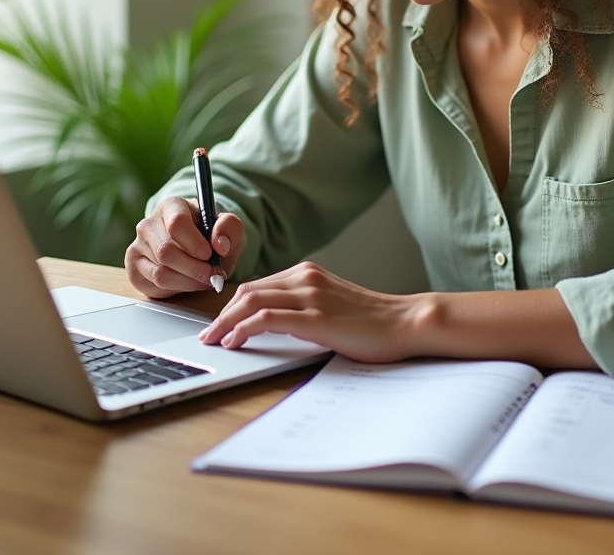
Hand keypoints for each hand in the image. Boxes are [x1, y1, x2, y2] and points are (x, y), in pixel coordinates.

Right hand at [125, 195, 244, 298]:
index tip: (209, 254)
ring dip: (187, 281)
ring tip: (204, 279)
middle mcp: (148, 224)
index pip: (176, 222)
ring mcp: (137, 247)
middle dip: (194, 268)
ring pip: (160, 272)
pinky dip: (177, 289)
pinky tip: (188, 282)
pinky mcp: (134, 269)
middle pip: (166, 251)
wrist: (198, 250)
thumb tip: (220, 244)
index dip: (194, 243)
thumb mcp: (228, 227)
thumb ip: (230, 228)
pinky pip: (154, 285)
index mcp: (171, 206)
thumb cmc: (211, 235)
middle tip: (212, 275)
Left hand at [198, 261, 418, 362]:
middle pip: (248, 291)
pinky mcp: (315, 318)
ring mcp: (310, 296)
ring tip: (214, 340)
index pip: (258, 285)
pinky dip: (243, 329)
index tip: (220, 323)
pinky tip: (235, 342)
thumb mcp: (334, 304)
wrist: (404, 321)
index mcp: (309, 273)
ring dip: (226, 322)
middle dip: (222, 314)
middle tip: (208, 334)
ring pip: (251, 302)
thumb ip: (307, 305)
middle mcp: (306, 278)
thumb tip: (277, 321)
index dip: (233, 305)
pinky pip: (266, 319)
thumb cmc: (374, 320)